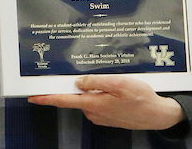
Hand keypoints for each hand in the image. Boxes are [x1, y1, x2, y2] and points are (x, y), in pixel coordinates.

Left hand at [28, 75, 184, 130]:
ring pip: (87, 99)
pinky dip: (99, 95)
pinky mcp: (108, 116)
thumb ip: (96, 82)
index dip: (47, 98)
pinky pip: (97, 102)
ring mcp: (101, 115)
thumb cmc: (142, 99)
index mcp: (94, 104)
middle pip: (75, 98)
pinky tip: (111, 89)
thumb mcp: (119, 84)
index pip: (64, 101)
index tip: (32, 96)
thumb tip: (78, 82)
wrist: (159, 115)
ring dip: (90, 90)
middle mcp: (94, 112)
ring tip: (105, 80)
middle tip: (71, 75)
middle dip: (71, 87)